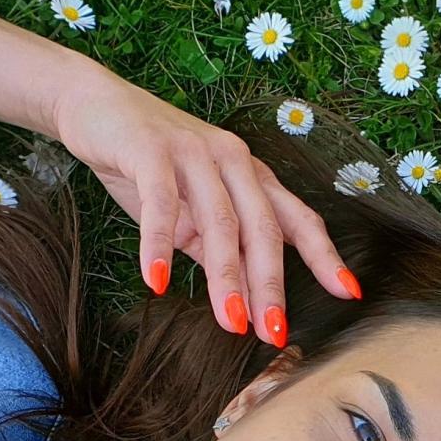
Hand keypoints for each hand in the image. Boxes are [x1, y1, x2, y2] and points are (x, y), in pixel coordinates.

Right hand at [49, 67, 360, 343]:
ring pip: (219, 221)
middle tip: (272, 333)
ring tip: (231, 322)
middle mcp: (232, 160)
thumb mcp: (190, 215)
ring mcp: (194, 152)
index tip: (348, 293)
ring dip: (226, 277)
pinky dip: (159, 245)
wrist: (92, 107)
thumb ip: (217, 252)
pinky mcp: (151, 150)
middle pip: (262, 228)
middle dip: (271, 285)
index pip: (297, 219)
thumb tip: (244, 304)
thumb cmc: (148, 165)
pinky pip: (161, 203)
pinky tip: (157, 282)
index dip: (324, 255)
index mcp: (250, 176)